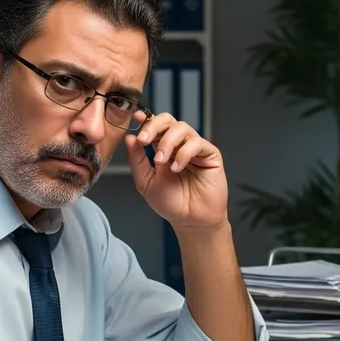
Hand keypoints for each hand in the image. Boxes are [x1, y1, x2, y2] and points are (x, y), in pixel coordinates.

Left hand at [124, 112, 227, 229]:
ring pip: (182, 128)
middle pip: (169, 120)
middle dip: (154, 126)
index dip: (146, 120)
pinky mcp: (210, 155)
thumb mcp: (146, 182)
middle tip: (144, 140)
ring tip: (161, 162)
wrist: (191, 221)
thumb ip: (137, 160)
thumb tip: (129, 138)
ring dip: (167, 142)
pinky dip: (183, 154)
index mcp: (163, 148)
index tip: (136, 119)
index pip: (155, 126)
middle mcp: (179, 145)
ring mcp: (195, 148)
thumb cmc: (171, 204)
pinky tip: (177, 168)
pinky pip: (197, 143)